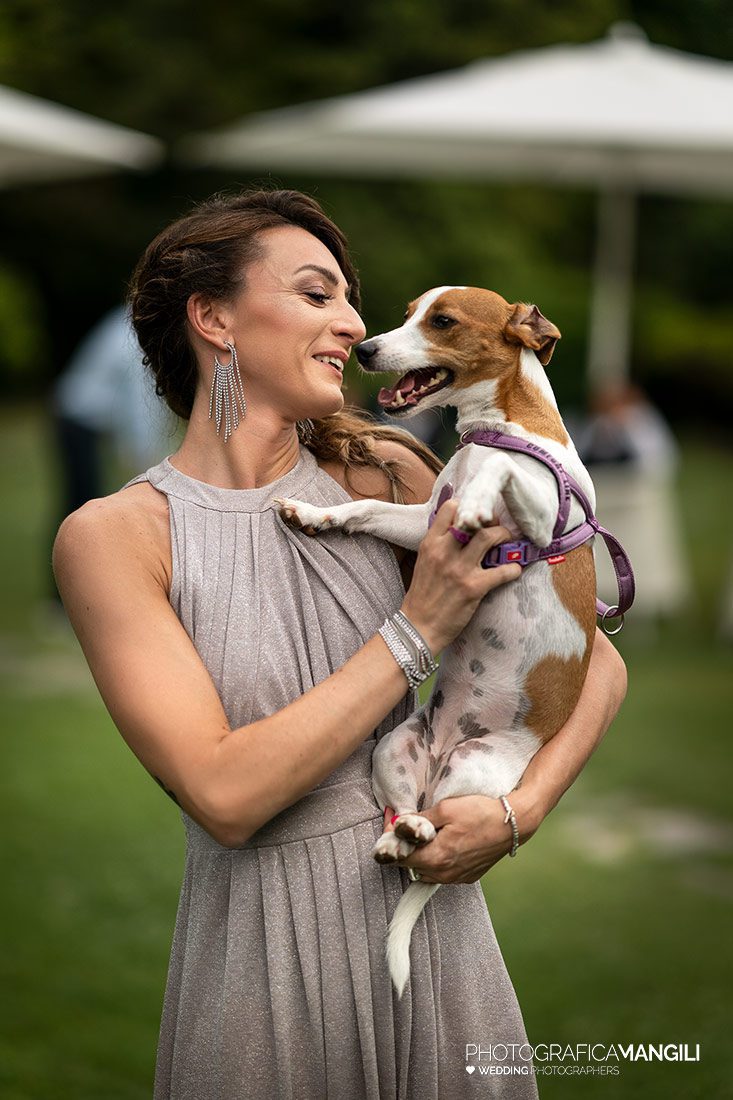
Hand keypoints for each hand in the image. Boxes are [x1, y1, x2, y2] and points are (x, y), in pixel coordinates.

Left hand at [382, 790, 544, 883]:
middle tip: (407, 830)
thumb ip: (418, 820)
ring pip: (428, 871)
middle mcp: (445, 874)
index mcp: (436, 858)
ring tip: (428, 836)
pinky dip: (439, 861)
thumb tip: (397, 826)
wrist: (512, 823)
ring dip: (423, 857)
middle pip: (412, 867)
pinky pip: (444, 872)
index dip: (392, 843)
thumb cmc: (480, 813)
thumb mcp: (445, 809)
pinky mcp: (468, 877)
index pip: (400, 859)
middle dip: (407, 849)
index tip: (391, 829)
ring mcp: (457, 878)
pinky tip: (446, 844)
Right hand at [400, 499, 521, 653]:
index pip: (451, 509)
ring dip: (505, 536)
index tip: (477, 516)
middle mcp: (444, 551)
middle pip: (473, 519)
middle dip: (491, 520)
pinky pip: (503, 571)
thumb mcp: (423, 562)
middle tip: (498, 527)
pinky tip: (514, 570)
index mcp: (430, 543)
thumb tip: (459, 532)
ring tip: (509, 542)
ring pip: (489, 537)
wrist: (418, 627)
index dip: (468, 508)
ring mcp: (459, 569)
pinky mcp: (474, 587)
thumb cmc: (422, 596)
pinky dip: (513, 569)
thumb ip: (438, 546)